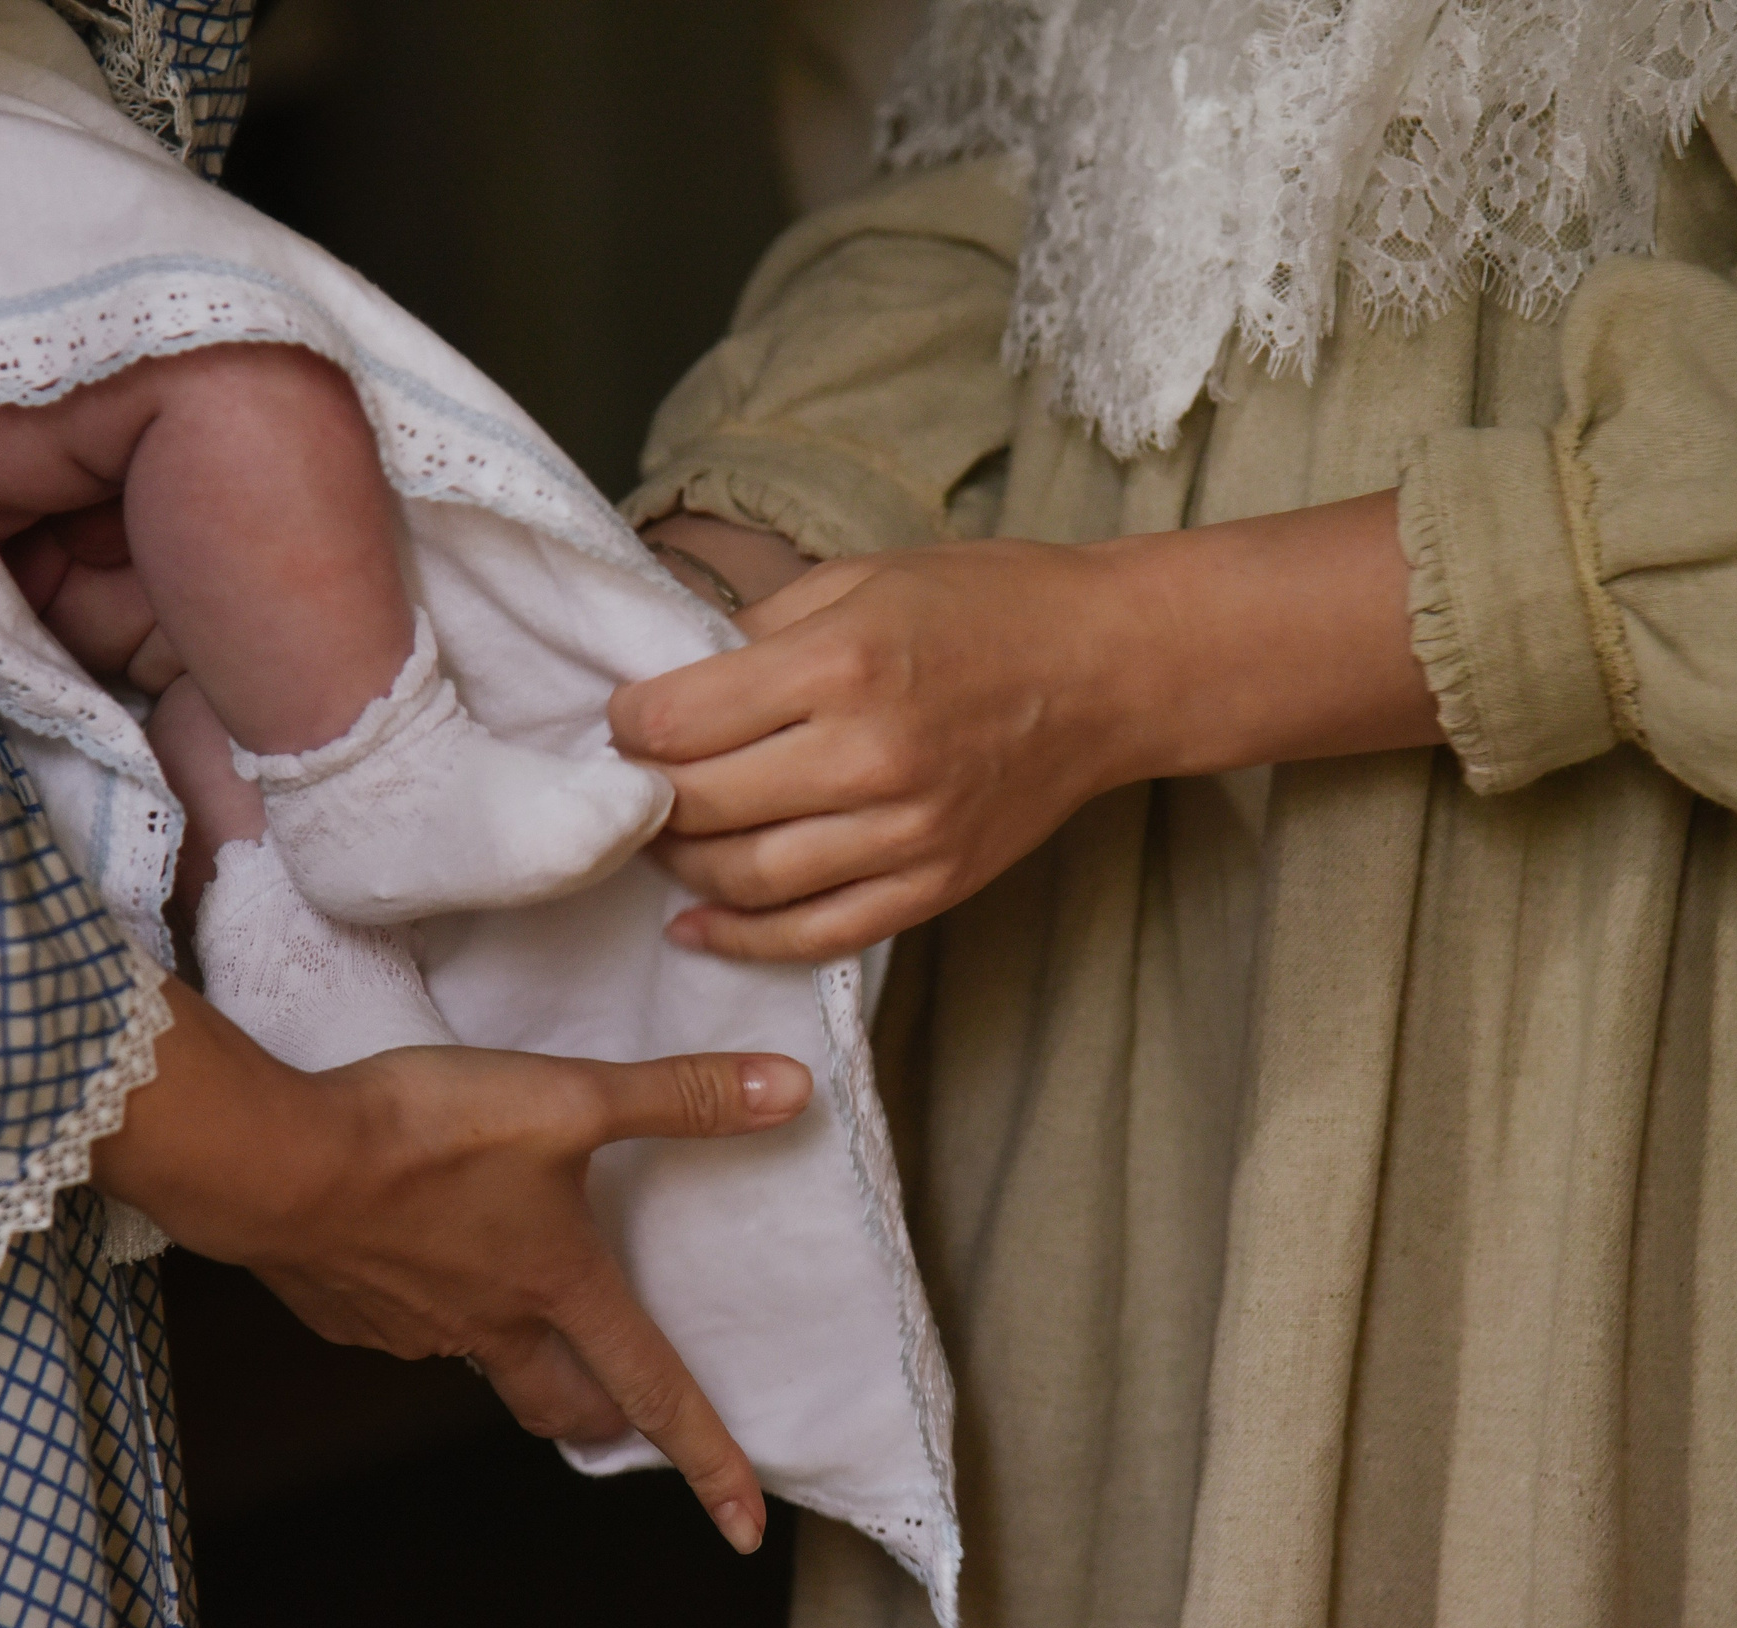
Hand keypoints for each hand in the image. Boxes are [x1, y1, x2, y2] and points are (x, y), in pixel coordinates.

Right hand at [94, 984, 812, 1553]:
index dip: (710, 1460)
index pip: (657, 1392)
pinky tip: (421, 1255)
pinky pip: (410, 1326)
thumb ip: (677, 1096)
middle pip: (566, 1405)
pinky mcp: (351, 1312)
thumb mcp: (569, 1097)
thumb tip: (790, 1091)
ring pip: (487, 1363)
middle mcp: (494, 1326)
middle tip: (623, 1414)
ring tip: (524, 1310)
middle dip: (603, 1418)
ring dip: (518, 1354)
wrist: (273, 1163)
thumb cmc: (423, 1133)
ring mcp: (416, 1328)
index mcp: (559, 1288)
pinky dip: (433, 1307)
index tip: (747, 1526)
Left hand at [608, 492, 1437, 960]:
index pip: (678, 721)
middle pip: (700, 806)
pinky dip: (742, 940)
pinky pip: (815, 934)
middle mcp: (868, 756)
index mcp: (841, 663)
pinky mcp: (933, 885)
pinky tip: (698, 926)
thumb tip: (665, 680)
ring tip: (665, 840)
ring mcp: (904, 833)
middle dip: (643, 800)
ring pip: (745, 880)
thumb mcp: (861, 577)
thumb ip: (756, 629)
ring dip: (683, 867)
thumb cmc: (986, 606)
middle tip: (629, 785)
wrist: (1111, 668)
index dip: (628, 724)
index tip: (624, 719)